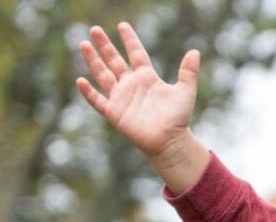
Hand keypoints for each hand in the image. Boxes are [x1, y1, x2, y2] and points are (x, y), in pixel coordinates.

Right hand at [76, 23, 199, 159]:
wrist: (171, 141)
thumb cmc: (178, 118)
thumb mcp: (185, 91)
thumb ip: (188, 72)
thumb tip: (195, 52)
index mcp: (147, 78)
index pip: (136, 54)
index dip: (130, 40)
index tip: (123, 25)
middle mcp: (131, 85)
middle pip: (114, 61)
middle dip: (105, 46)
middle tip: (95, 29)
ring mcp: (121, 98)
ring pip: (103, 75)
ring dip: (93, 61)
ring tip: (84, 44)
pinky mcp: (114, 112)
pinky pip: (98, 101)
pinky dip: (89, 92)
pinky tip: (81, 80)